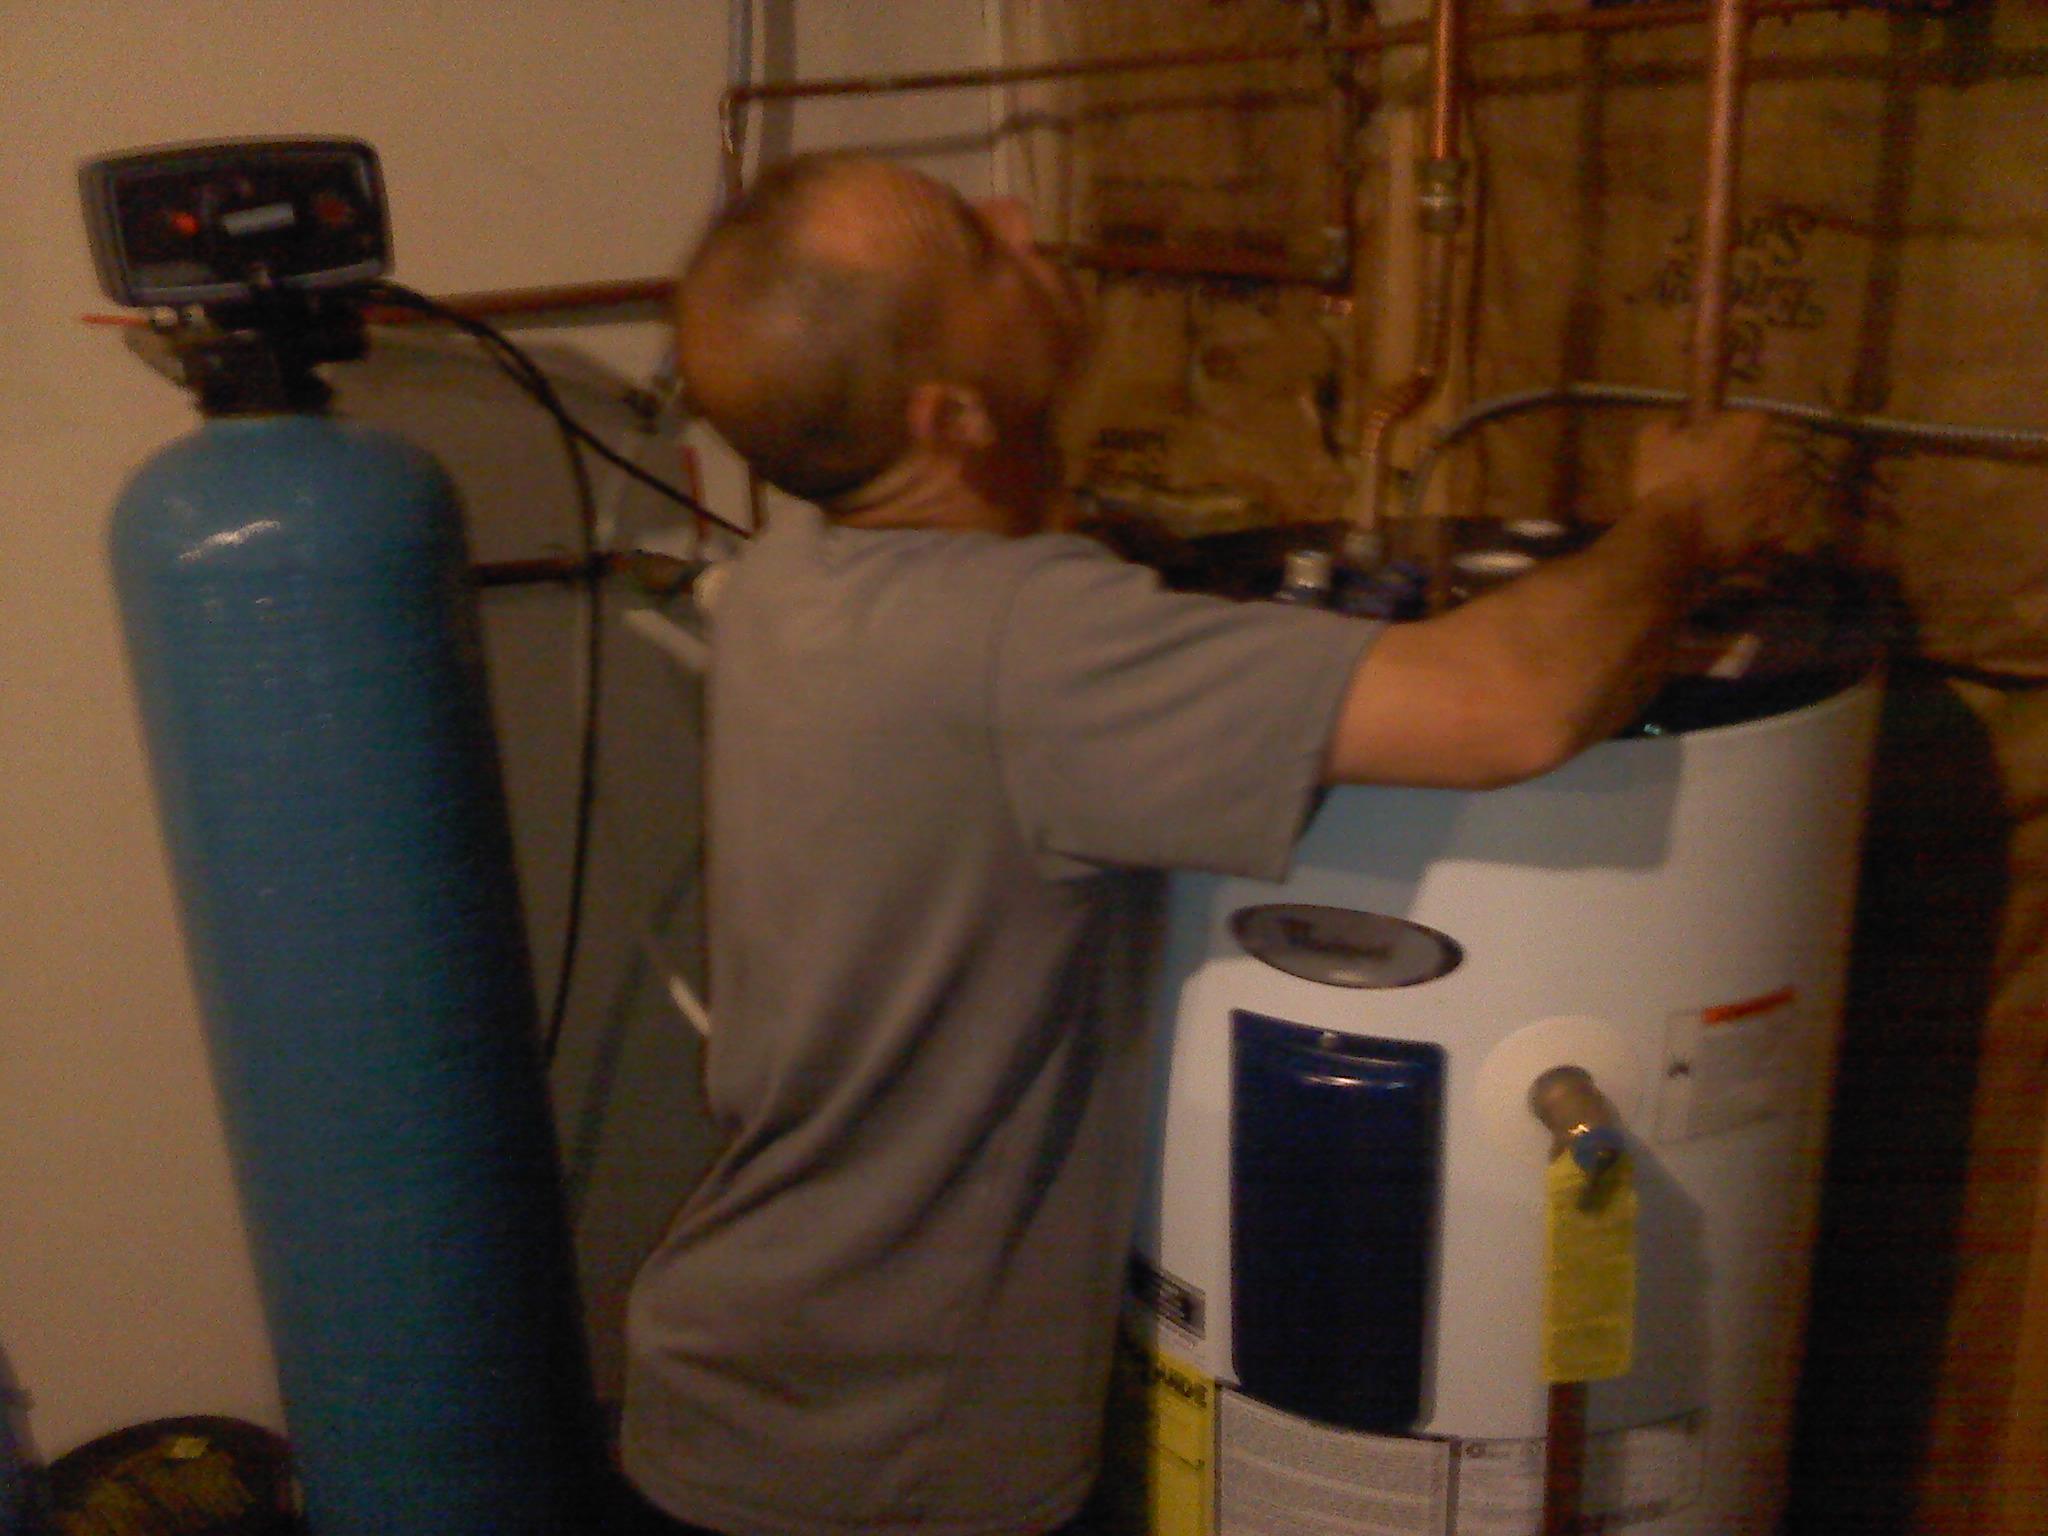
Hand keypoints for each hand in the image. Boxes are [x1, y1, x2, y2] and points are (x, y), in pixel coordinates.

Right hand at [1629, 411, 1806, 570]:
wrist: (1672, 536)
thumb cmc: (1663, 482)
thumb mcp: (1651, 441)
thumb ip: (1672, 424)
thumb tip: (1681, 424)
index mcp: (1750, 427)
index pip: (1755, 422)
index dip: (1736, 437)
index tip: (1720, 450)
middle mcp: (1778, 454)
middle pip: (1783, 454)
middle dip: (1767, 465)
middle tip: (1741, 480)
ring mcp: (1785, 492)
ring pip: (1795, 487)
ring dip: (1778, 494)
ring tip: (1753, 508)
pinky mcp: (1783, 527)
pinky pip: (1788, 523)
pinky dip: (1775, 526)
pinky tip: (1756, 531)